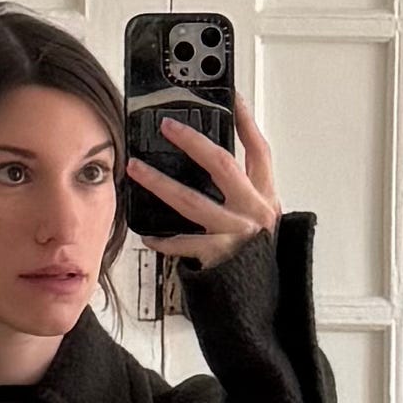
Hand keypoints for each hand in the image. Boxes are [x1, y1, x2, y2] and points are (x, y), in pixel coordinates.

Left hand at [125, 88, 280, 271]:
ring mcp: (235, 233)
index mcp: (266, 198)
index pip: (259, 151)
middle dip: (192, 142)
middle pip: (222, 165)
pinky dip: (163, 239)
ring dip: (159, 182)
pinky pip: (183, 243)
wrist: (263, 303)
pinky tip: (146, 233)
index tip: (232, 99)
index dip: (247, 123)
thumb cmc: (258, 261)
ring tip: (136, 168)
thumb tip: (214, 164)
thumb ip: (246, 194)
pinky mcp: (219, 257)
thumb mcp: (263, 221)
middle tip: (167, 126)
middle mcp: (253, 211)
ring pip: (191, 201)